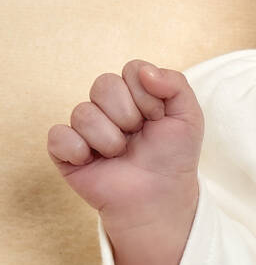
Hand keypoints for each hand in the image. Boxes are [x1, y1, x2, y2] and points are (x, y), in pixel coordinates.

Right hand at [47, 61, 203, 237]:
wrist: (159, 195)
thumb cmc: (174, 155)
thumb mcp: (189, 115)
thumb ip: (175, 83)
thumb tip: (144, 71)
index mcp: (135, 92)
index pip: (131, 69)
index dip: (147, 94)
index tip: (158, 117)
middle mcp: (107, 105)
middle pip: (104, 84)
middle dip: (128, 114)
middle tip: (138, 135)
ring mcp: (85, 127)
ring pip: (83, 112)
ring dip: (110, 138)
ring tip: (121, 153)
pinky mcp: (66, 151)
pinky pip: (58, 136)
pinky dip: (79, 149)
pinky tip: (93, 160)